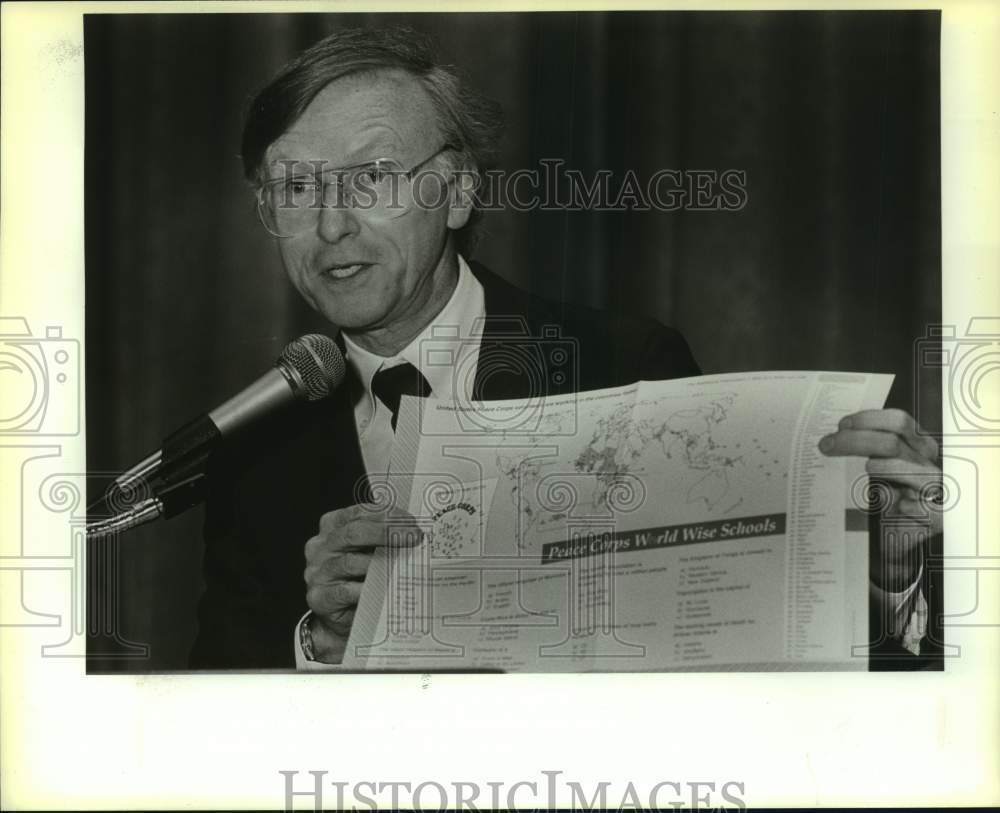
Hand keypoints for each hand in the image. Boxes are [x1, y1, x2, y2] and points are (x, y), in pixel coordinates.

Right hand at [303, 503, 421, 663]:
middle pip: (353, 533)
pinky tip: (385, 589)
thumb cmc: (356, 577)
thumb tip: (412, 532)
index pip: (359, 513)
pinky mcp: (319, 598)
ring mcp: (317, 572)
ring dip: (380, 563)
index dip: (387, 515)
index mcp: (332, 527)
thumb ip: (381, 539)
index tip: (411, 522)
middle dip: (386, 533)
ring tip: (404, 565)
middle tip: (413, 538)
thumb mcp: (365, 552)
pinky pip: (346, 591)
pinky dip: (367, 589)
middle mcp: (320, 546)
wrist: (337, 614)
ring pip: (350, 562)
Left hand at [819, 408, 942, 590]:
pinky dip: (906, 503)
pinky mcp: (938, 515)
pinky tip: (895, 503)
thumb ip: (866, 451)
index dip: (870, 419)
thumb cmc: (890, 497)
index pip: (899, 422)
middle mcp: (926, 463)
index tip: (842, 425)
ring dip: (884, 467)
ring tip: (867, 469)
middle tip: (827, 445)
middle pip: (893, 442)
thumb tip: (832, 439)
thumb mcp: (878, 468)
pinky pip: (921, 506)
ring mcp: (933, 488)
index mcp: (915, 446)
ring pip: (907, 469)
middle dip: (856, 441)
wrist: (906, 535)